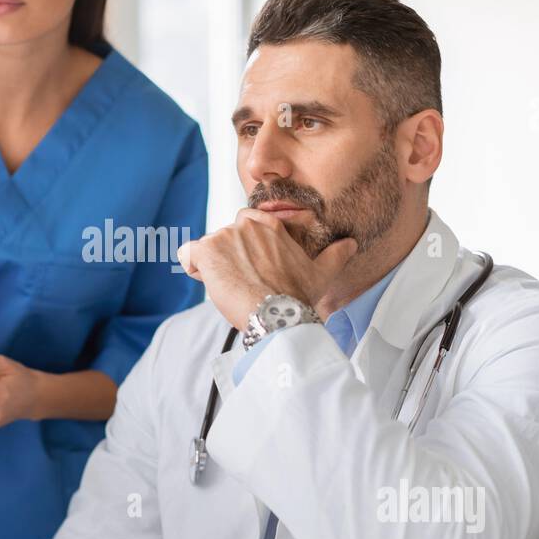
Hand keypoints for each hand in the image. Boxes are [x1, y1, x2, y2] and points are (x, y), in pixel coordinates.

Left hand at [176, 208, 357, 329]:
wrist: (277, 315)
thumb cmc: (297, 297)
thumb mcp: (321, 273)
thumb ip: (335, 255)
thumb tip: (350, 244)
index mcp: (269, 226)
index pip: (245, 223)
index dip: (243, 246)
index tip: (251, 267)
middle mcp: (246, 225)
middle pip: (224, 238)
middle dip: (227, 259)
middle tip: (243, 283)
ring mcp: (224, 236)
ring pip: (207, 248)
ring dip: (212, 267)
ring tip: (231, 288)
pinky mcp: (206, 250)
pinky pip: (187, 255)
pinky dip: (193, 268)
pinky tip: (209, 283)